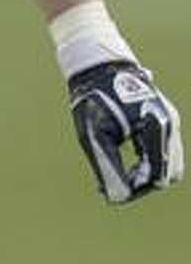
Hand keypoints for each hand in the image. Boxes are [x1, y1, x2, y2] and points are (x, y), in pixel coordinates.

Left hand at [67, 62, 183, 204]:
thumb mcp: (94, 135)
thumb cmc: (93, 98)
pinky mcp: (164, 121)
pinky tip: (124, 168)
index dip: (134, 190)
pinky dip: (148, 163)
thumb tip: (116, 198)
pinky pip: (163, 152)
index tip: (109, 192)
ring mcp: (170, 122)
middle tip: (111, 184)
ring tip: (115, 177)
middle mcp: (169, 125)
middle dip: (142, 185)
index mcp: (156, 127)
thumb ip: (107, 167)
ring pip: (168, 165)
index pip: (156, 176)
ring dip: (146, 175)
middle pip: (167, 174)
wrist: (98, 65)